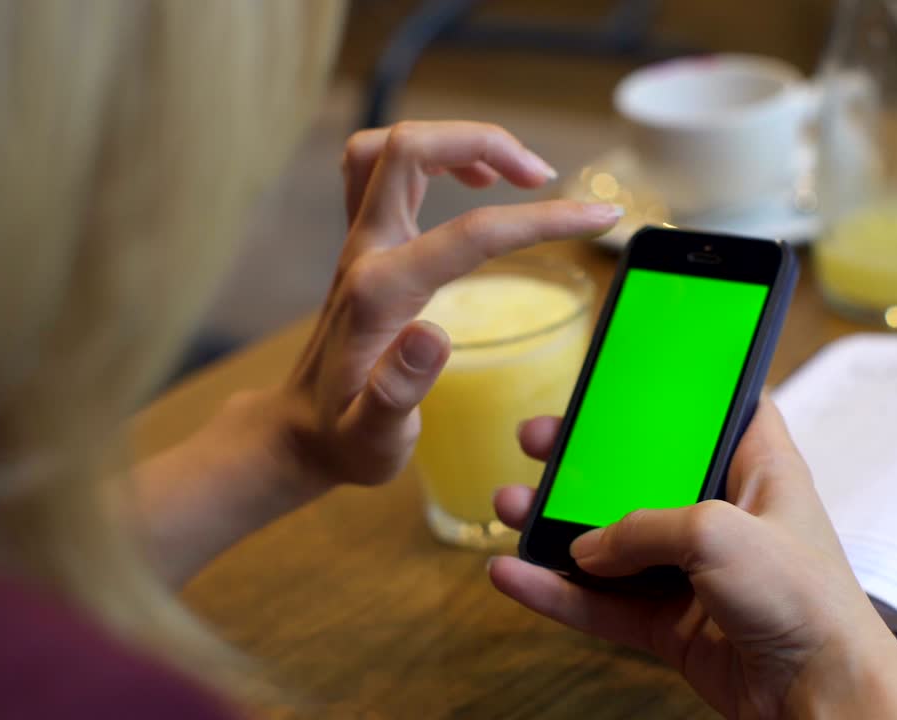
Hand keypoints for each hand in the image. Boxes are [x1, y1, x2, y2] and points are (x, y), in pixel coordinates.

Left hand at [253, 121, 620, 496]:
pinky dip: (430, 156)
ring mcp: (358, 243)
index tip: (598, 217)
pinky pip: (381, 169)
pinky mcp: (361, 245)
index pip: (473, 233)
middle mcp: (365, 253)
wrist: (298, 433)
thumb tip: (433, 336)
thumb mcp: (375, 436)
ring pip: (389, 147)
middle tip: (542, 176)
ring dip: (453, 140)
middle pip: (411, 149)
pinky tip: (471, 183)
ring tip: (509, 171)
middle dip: (485, 141)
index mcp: (380, 294)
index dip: (544, 220)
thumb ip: (399, 390)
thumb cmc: (345, 439)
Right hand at [489, 401, 896, 718]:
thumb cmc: (808, 601)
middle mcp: (724, 515)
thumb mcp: (719, 532)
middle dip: (586, 458)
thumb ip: (642, 529)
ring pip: (613, 542)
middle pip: (642, 473)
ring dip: (557, 527)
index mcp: (757, 469)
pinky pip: (603, 603)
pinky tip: (515, 576)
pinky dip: (557, 593)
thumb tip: (588, 548)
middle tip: (541, 440)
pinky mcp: (674, 624)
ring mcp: (696, 572)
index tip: (628, 370)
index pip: (716, 410)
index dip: (676, 389)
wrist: (820, 696)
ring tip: (508, 506)